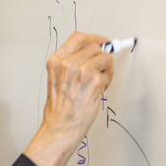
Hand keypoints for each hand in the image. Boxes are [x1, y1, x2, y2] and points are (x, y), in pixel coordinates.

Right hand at [23, 32, 113, 165]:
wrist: (60, 127)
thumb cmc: (59, 109)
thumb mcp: (57, 79)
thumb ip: (71, 63)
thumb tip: (92, 51)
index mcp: (56, 61)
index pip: (78, 38)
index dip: (94, 38)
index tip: (102, 42)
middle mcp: (68, 64)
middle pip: (95, 46)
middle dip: (101, 56)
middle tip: (101, 67)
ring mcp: (83, 71)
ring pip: (106, 58)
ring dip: (106, 69)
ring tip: (97, 82)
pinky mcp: (96, 81)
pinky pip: (109, 73)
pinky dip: (107, 82)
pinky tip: (98, 91)